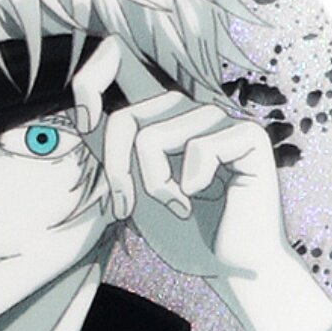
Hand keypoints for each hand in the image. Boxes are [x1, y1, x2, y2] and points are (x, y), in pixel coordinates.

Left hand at [71, 38, 331, 330]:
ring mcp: (220, 119)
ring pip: (151, 137)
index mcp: (162, 118)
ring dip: (154, 186)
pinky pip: (197, 148)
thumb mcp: (133, 188)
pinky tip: (207, 199)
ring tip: (178, 207)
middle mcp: (190, 110)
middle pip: (124, 118)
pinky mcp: (247, 135)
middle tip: (125, 208)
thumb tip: (84, 114)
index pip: (121, 63)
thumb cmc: (183, 231)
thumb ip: (113, 149)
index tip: (84, 118)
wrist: (228, 267)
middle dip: (116, 171)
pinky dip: (191, 184)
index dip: (90, 78)